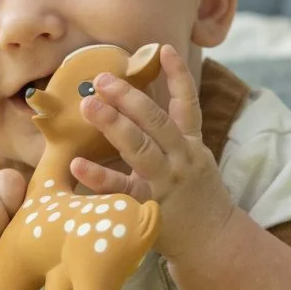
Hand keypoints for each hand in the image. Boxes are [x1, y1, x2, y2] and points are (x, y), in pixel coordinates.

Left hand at [71, 44, 235, 259]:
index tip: (165, 48)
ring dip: (115, 124)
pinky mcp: (151, 207)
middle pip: (157, 121)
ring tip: (89, 105)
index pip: (187, 103)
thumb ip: (173, 134)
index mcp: (191, 143)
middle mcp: (181, 158)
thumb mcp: (193, 159)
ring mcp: (167, 182)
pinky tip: (77, 164)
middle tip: (101, 78)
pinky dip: (99, 177)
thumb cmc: (195, 196)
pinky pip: (122, 189)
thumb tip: (138, 103)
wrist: (213, 240)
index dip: (178, 75)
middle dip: (130, 97)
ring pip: (142, 148)